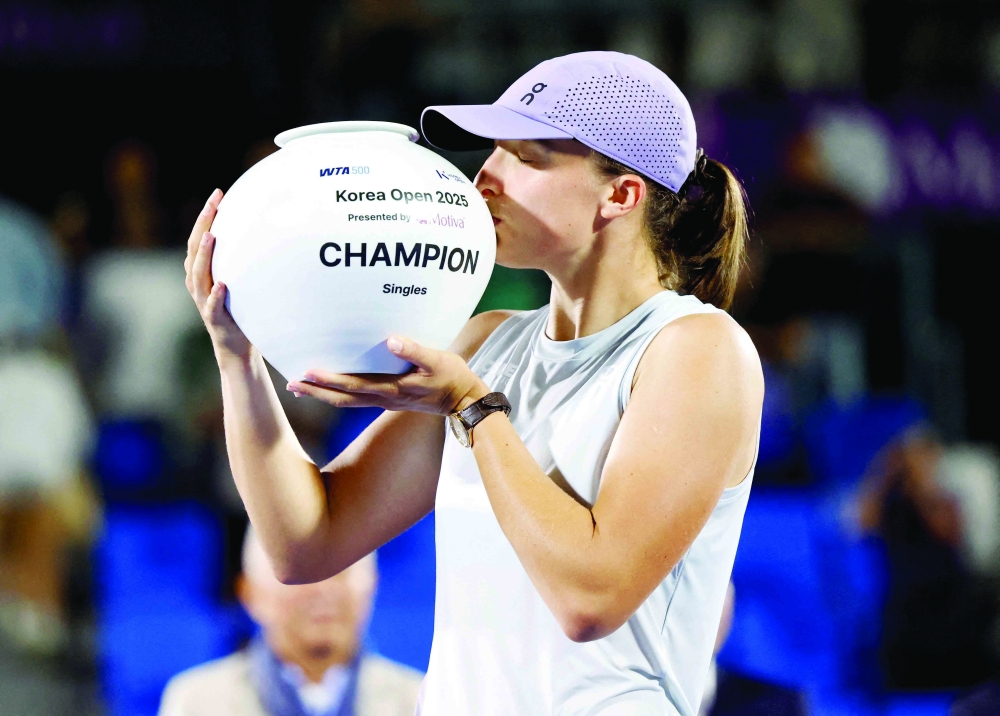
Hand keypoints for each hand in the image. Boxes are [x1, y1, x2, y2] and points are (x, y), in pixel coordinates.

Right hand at [184, 189, 253, 363]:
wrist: (236, 346)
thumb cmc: (239, 309)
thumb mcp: (239, 281)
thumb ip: (242, 261)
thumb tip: (267, 232)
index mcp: (201, 272)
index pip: (200, 238)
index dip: (206, 216)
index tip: (218, 194)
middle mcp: (198, 283)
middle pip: (195, 249)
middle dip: (203, 224)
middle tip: (213, 203)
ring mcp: (204, 301)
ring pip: (198, 275)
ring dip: (204, 255)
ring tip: (211, 237)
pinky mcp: (215, 319)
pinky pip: (212, 306)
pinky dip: (215, 295)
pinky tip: (221, 284)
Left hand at [287, 336, 489, 415]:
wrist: (464, 400)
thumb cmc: (452, 377)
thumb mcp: (438, 360)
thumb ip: (415, 350)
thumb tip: (391, 340)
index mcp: (392, 389)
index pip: (353, 386)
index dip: (329, 380)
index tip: (307, 373)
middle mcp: (384, 398)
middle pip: (342, 398)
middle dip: (316, 392)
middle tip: (290, 384)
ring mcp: (386, 401)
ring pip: (347, 401)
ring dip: (322, 394)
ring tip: (301, 387)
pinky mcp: (389, 399)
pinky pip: (357, 398)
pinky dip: (338, 393)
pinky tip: (331, 387)